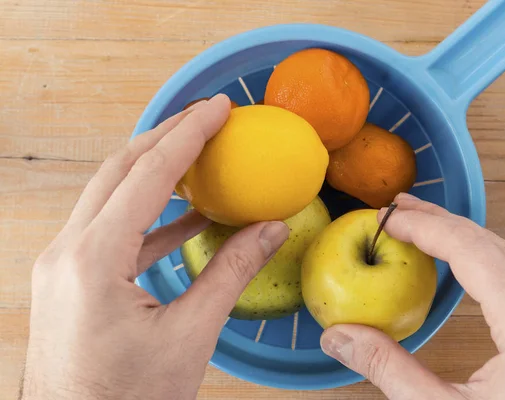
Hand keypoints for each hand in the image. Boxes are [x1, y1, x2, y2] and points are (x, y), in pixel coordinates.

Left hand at [21, 95, 289, 399]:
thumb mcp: (190, 337)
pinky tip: (186, 215)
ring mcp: (64, 265)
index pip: (148, 175)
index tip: (217, 109)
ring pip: (109, 194)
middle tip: (206, 118)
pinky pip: (111, 229)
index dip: (188, 135)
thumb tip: (270, 230)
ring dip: (154, 171)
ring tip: (198, 156)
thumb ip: (231, 273)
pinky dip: (149, 214)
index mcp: (93, 261)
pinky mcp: (72, 279)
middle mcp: (68, 252)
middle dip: (165, 137)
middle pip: (118, 170)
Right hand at [320, 193, 504, 399]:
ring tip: (432, 229)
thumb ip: (388, 370)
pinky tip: (483, 267)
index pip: (472, 251)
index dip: (424, 227)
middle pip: (495, 245)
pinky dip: (501, 261)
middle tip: (399, 211)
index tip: (388, 218)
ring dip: (472, 239)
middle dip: (441, 223)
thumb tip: (338, 337)